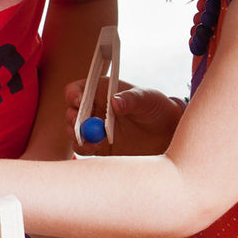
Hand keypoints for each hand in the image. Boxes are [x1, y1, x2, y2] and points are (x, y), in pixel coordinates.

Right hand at [66, 78, 183, 155]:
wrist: (167, 134)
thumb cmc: (156, 108)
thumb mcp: (147, 98)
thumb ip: (131, 98)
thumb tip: (115, 102)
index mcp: (100, 91)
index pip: (77, 90)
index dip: (73, 94)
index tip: (78, 102)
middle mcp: (93, 108)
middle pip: (70, 111)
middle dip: (72, 118)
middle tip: (82, 125)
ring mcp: (93, 128)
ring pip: (73, 131)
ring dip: (78, 135)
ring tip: (96, 140)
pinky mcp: (97, 146)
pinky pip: (82, 147)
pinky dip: (84, 148)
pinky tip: (96, 148)